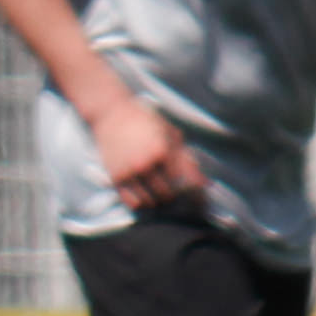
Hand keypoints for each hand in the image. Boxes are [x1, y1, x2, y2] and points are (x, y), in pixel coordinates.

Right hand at [84, 94, 208, 215]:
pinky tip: (143, 196)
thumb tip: (205, 183)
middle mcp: (146, 164)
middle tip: (171, 191)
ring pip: (149, 201)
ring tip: (157, 194)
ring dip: (156, 200)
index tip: (188, 188)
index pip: (183, 182)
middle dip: (172, 195)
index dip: (188, 188)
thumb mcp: (170, 133)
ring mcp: (130, 171)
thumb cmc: (144, 120)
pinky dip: (140, 203)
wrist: (111, 113)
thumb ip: (187, 158)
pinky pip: (131, 201)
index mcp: (163, 151)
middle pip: (166, 194)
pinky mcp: (116, 176)